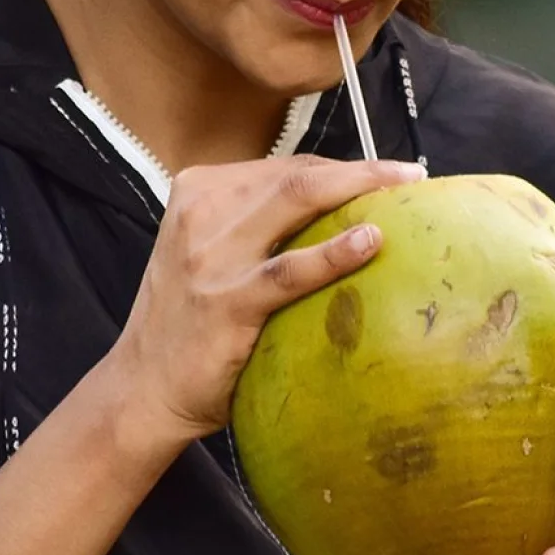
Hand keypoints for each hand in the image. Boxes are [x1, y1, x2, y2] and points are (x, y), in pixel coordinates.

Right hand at [108, 155, 426, 441]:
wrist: (144, 386)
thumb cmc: (192, 319)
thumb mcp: (210, 252)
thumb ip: (256, 224)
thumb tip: (342, 212)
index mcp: (198, 191)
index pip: (285, 168)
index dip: (342, 169)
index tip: (386, 175)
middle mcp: (201, 214)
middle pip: (297, 177)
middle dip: (361, 171)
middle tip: (409, 174)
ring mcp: (211, 257)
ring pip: (296, 202)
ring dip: (358, 192)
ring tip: (404, 193)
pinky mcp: (226, 303)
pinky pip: (290, 270)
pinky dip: (334, 252)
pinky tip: (370, 242)